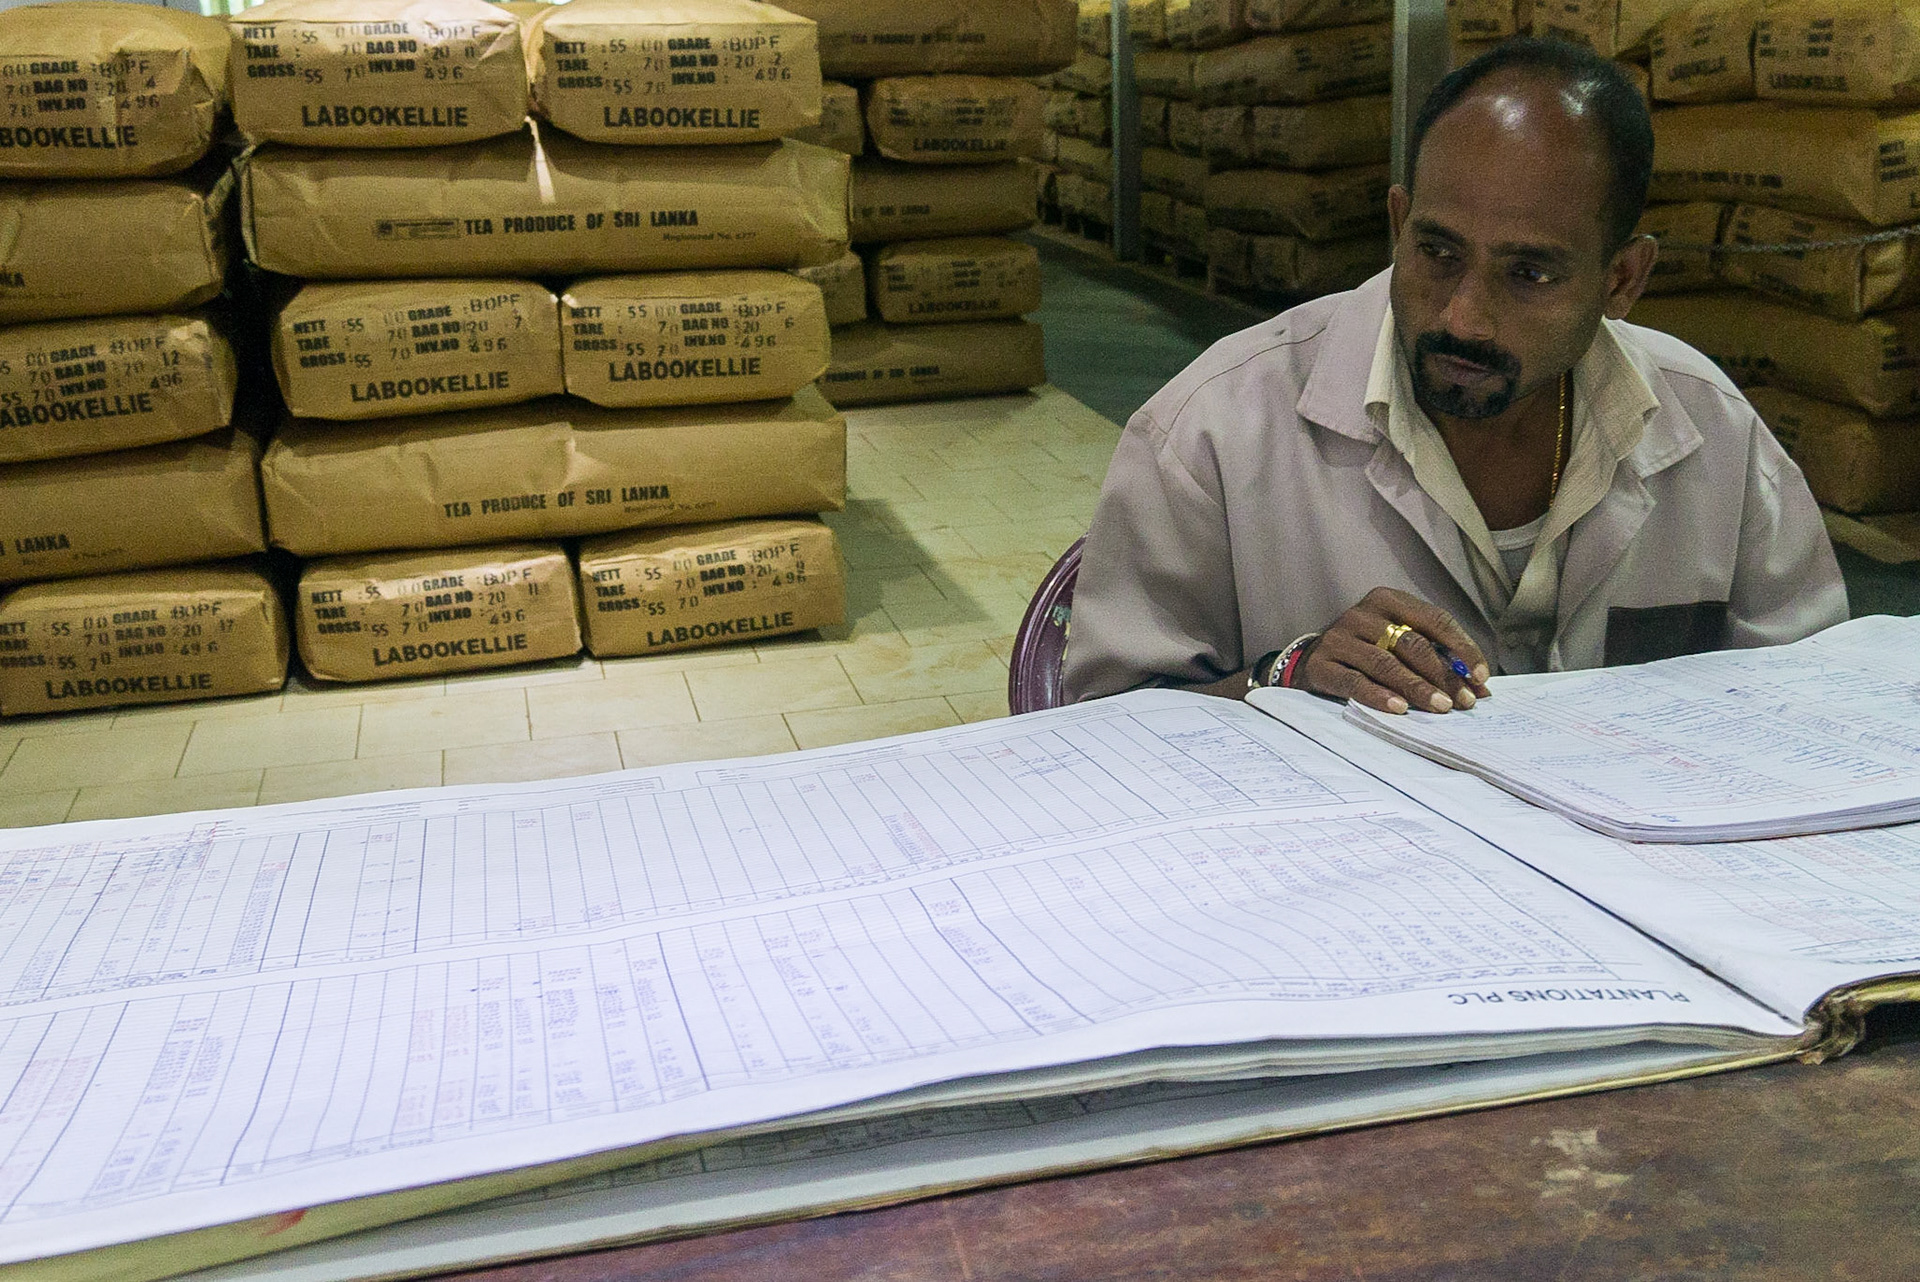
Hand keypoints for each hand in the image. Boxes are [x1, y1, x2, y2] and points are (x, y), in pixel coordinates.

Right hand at [1297, 587, 1492, 713]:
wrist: (1313, 659)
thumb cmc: (1367, 649)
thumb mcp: (1398, 639)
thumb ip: (1434, 655)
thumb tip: (1478, 686)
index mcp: (1388, 600)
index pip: (1435, 620)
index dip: (1461, 648)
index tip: (1480, 677)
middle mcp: (1363, 614)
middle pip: (1412, 644)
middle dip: (1442, 675)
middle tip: (1463, 701)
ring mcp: (1340, 638)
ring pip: (1386, 664)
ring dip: (1417, 687)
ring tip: (1440, 707)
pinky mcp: (1323, 664)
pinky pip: (1355, 682)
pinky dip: (1379, 696)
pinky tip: (1399, 708)